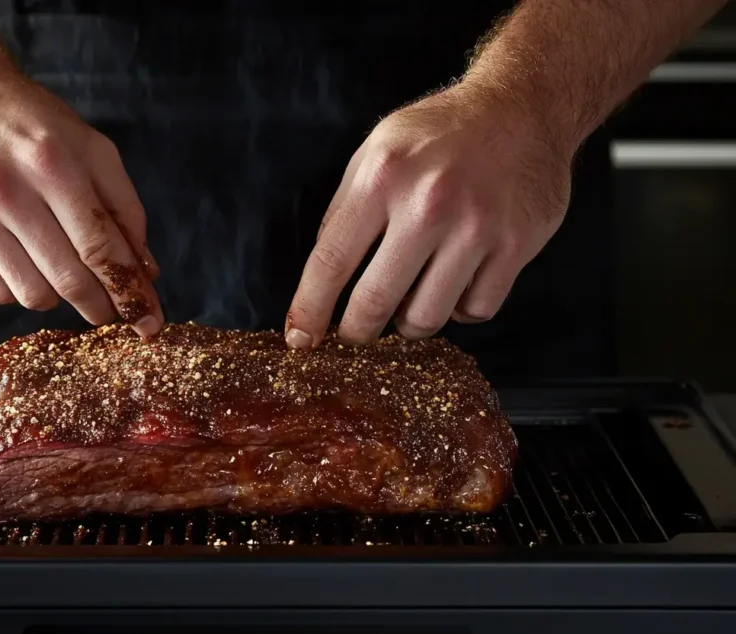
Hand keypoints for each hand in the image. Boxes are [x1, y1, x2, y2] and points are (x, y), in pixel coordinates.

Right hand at [0, 72, 162, 336]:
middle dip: (100, 306)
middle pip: (68, 278)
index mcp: (52, 162)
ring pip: (31, 293)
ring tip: (65, 277)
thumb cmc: (29, 122)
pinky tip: (28, 266)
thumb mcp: (89, 146)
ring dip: (60, 298)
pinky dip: (21, 290)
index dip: (129, 289)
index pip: (100, 246)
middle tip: (112, 312)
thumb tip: (144, 270)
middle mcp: (6, 188)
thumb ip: (123, 207)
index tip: (148, 319)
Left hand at [285, 84, 572, 347]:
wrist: (522, 106)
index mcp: (383, 177)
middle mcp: (428, 204)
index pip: (330, 262)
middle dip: (356, 330)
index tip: (300, 339)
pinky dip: (460, 308)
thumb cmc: (441, 133)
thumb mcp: (377, 151)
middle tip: (355, 331)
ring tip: (410, 300)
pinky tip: (455, 283)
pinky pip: (476, 310)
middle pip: (375, 302)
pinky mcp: (516, 245)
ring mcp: (476, 227)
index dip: (310, 309)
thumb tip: (322, 276)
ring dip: (409, 322)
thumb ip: (345, 210)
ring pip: (426, 317)